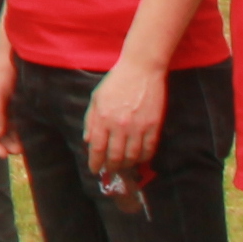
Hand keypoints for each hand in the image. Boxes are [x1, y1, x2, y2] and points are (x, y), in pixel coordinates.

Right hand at [0, 40, 20, 158]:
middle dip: (5, 144)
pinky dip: (21, 131)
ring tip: (23, 148)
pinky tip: (28, 137)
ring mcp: (5, 106)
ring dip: (13, 139)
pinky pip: (17, 122)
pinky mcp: (16, 104)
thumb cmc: (2, 71)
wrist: (15, 56)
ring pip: (8, 129)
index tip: (2, 155)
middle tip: (16, 152)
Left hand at [82, 59, 170, 193]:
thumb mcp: (96, 98)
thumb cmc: (115, 81)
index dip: (95, 162)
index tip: (94, 169)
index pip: (98, 148)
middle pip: (115, 156)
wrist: (141, 69)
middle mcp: (120, 125)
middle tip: (109, 171)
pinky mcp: (154, 126)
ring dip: (127, 165)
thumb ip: (91, 120)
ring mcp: (139, 127)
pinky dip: (144, 158)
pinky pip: (150, 149)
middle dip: (111, 167)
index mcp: (103, 118)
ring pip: (133, 156)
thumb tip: (88, 141)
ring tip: (123, 167)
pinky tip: (139, 159)